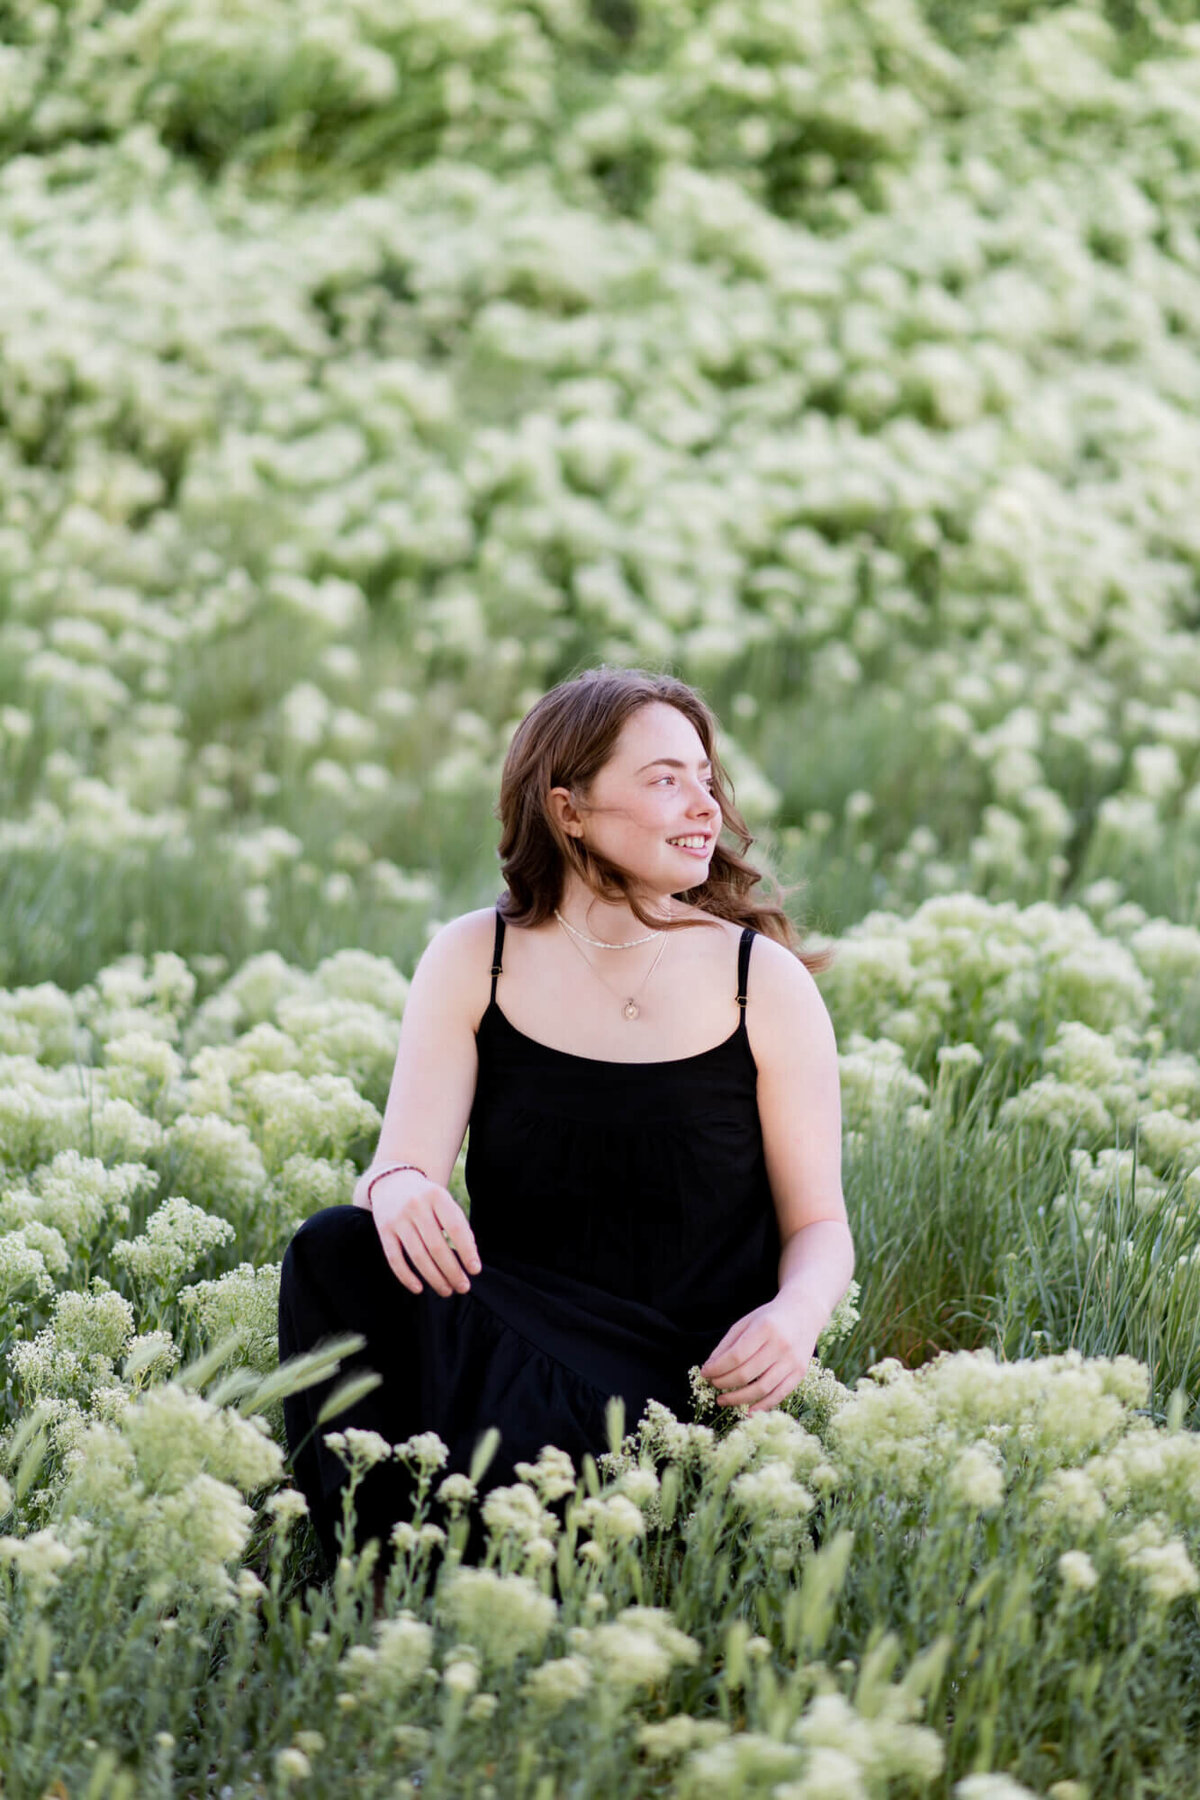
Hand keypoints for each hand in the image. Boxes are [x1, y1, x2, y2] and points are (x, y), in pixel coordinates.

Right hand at [368, 1170, 481, 1297]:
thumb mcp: (445, 1201)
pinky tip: (419, 1289)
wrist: (393, 1181)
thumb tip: (470, 1258)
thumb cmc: (428, 1198)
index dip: (467, 1251)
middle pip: (436, 1246)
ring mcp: (398, 1218)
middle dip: (452, 1271)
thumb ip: (458, 1224)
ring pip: (417, 1256)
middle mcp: (416, 1206)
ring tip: (447, 1291)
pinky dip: (406, 1276)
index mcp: (437, 1196)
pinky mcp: (384, 1230)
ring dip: (434, 1278)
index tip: (475, 1270)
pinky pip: (394, 1258)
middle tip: (463, 1287)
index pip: (455, 1228)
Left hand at [699, 1294, 818, 1413]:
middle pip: (746, 1373)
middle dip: (724, 1383)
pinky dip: (762, 1406)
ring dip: (738, 1398)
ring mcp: (792, 1361)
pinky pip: (779, 1394)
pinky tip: (747, 1411)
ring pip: (762, 1388)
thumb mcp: (746, 1322)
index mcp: (764, 1328)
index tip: (705, 1373)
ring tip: (723, 1399)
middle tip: (713, 1385)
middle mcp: (780, 1345)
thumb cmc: (769, 1318)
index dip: (717, 1368)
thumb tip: (710, 1367)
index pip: (735, 1356)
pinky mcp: (800, 1373)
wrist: (803, 1312)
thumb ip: (728, 1344)